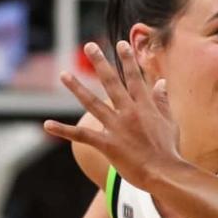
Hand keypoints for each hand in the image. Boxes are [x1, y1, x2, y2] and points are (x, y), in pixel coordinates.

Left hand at [44, 41, 181, 190]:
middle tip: (90, 46)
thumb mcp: (170, 122)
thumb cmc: (170, 150)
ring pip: (92, 103)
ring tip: (64, 74)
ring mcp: (117, 127)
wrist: (165, 173)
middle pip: (111, 83)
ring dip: (77, 88)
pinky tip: (47, 124)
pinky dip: (63, 131)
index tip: (120, 44)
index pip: (135, 78)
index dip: (127, 60)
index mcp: (145, 106)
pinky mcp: (107, 144)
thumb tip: (161, 83)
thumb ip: (163, 101)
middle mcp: (129, 112)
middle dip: (100, 63)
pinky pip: (82, 135)